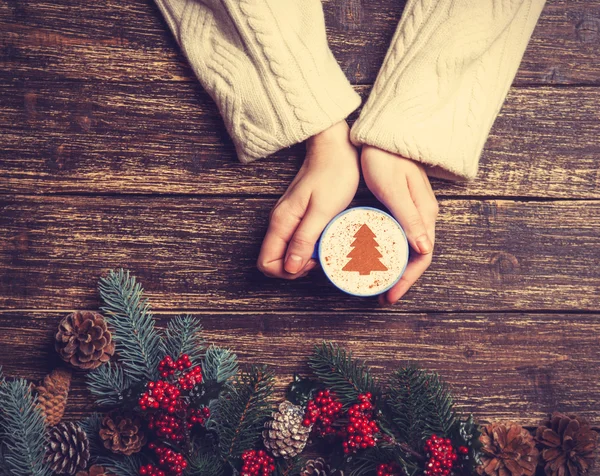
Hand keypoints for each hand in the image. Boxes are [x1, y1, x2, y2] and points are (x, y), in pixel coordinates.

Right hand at [257, 121, 359, 278]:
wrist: (334, 148)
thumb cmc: (332, 175)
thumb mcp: (322, 211)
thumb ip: (304, 239)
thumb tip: (290, 267)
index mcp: (281, 222)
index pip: (267, 263)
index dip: (288, 271)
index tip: (311, 262)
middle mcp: (279, 222)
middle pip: (274, 261)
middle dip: (295, 268)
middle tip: (320, 258)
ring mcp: (287, 218)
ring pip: (285, 252)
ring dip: (303, 258)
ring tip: (325, 248)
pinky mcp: (296, 215)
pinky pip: (295, 241)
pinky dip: (308, 247)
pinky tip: (325, 239)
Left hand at [360, 146, 437, 304]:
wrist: (382, 133)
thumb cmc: (385, 158)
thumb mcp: (394, 190)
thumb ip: (409, 218)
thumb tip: (424, 250)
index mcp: (425, 214)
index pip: (422, 256)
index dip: (407, 279)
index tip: (390, 295)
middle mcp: (423, 215)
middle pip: (416, 256)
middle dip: (401, 279)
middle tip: (381, 295)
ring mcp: (413, 210)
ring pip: (408, 247)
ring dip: (395, 267)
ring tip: (377, 281)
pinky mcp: (402, 205)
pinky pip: (399, 235)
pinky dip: (389, 251)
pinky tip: (376, 257)